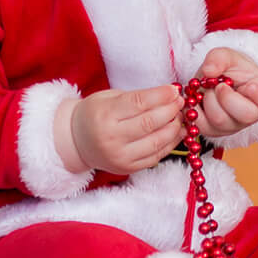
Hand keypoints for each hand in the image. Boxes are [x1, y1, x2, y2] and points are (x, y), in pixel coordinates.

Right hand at [59, 85, 183, 174]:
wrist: (76, 141)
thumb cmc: (94, 114)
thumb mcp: (108, 98)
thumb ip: (136, 97)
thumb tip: (168, 94)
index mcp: (104, 115)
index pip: (139, 103)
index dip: (161, 96)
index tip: (174, 89)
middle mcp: (111, 138)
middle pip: (150, 123)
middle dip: (171, 110)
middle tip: (180, 102)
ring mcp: (120, 156)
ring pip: (156, 142)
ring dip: (174, 127)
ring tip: (180, 116)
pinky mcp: (127, 168)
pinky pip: (156, 156)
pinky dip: (170, 143)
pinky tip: (176, 132)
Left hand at [193, 48, 257, 138]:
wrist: (216, 80)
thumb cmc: (230, 68)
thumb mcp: (227, 55)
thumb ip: (219, 58)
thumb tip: (208, 71)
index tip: (251, 86)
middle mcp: (254, 114)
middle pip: (246, 115)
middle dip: (227, 96)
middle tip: (219, 85)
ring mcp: (234, 126)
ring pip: (220, 121)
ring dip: (209, 100)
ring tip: (210, 89)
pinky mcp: (215, 132)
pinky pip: (202, 126)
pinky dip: (195, 109)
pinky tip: (199, 99)